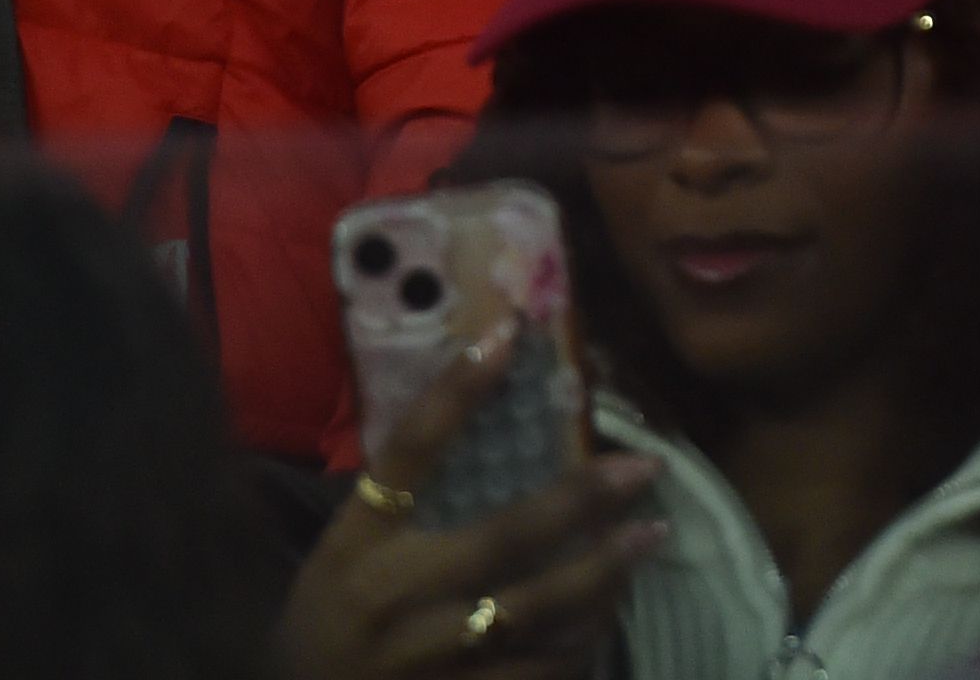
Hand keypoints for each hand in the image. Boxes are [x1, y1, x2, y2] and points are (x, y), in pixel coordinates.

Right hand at [278, 328, 661, 677]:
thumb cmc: (331, 619)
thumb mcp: (346, 550)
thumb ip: (404, 497)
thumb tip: (480, 402)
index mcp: (359, 542)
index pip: (408, 451)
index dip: (457, 391)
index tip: (509, 334)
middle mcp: (394, 596)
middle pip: (503, 537)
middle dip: (582, 499)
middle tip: (644, 468)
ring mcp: (428, 658)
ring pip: (535, 612)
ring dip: (601, 573)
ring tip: (648, 537)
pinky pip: (536, 673)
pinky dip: (579, 644)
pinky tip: (606, 616)